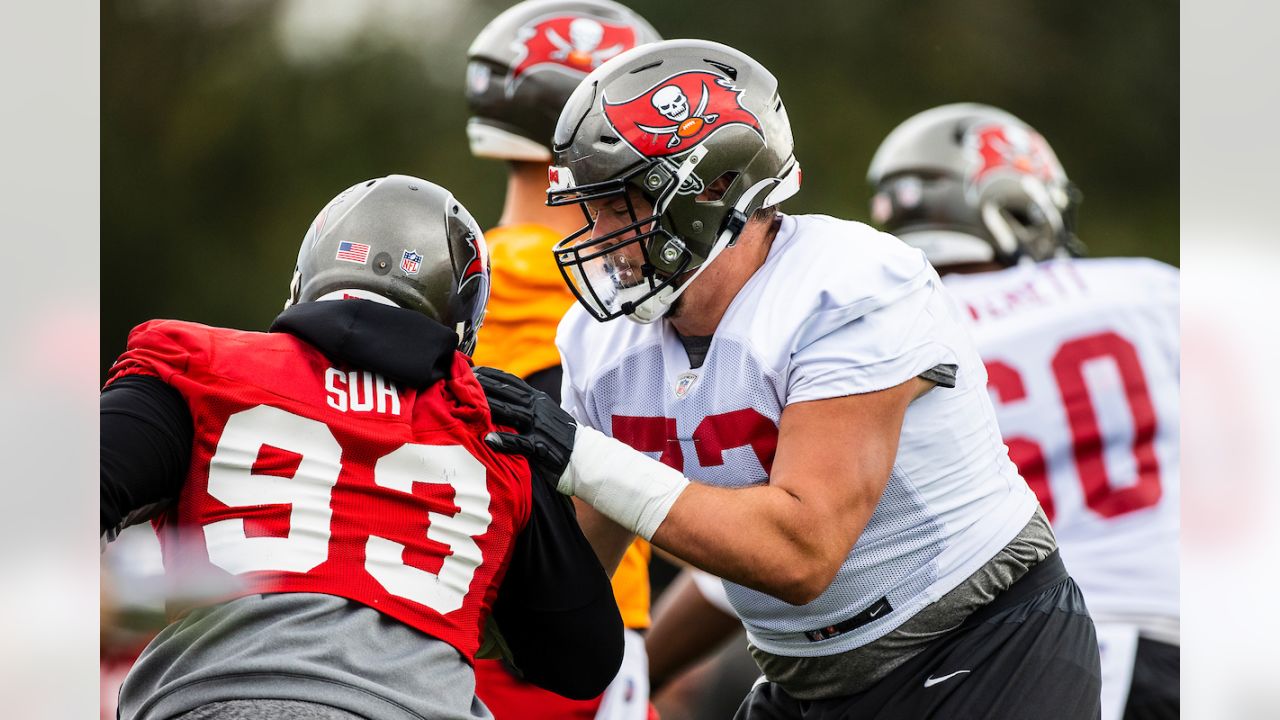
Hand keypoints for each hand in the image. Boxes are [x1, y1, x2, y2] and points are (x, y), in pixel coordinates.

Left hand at [474, 366, 578, 491]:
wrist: (586, 457)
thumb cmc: (560, 437)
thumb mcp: (544, 415)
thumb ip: (524, 406)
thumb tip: (500, 398)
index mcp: (537, 399)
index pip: (511, 381)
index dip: (490, 374)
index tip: (469, 368)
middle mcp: (538, 408)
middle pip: (506, 392)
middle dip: (482, 386)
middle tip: (457, 381)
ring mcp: (540, 427)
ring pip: (511, 412)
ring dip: (488, 407)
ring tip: (467, 403)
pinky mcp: (542, 448)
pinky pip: (521, 442)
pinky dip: (505, 441)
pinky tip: (488, 439)